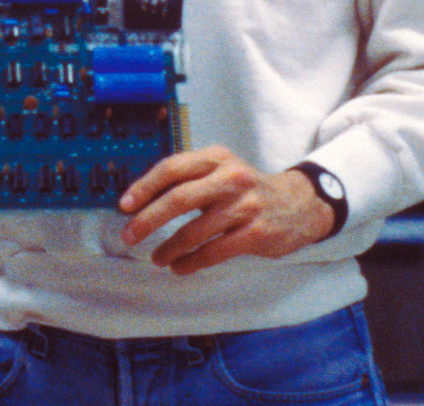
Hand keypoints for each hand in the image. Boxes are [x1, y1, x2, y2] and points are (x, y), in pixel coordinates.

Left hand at [118, 145, 332, 274]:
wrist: (299, 204)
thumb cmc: (247, 189)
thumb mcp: (221, 170)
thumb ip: (188, 179)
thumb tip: (141, 201)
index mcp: (216, 157)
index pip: (172, 168)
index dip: (144, 187)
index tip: (124, 206)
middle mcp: (231, 177)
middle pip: (178, 198)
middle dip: (148, 220)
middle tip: (130, 235)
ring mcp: (245, 206)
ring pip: (195, 230)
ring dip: (169, 247)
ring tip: (157, 257)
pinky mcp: (257, 233)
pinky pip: (215, 251)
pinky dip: (191, 261)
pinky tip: (180, 266)